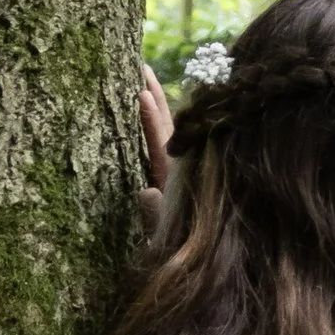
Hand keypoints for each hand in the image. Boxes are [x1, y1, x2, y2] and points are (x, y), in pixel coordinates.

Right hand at [138, 63, 172, 243]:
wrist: (194, 269)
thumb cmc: (179, 255)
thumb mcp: (166, 238)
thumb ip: (156, 218)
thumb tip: (148, 191)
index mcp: (173, 182)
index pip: (161, 142)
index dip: (149, 118)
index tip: (140, 90)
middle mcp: (176, 173)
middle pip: (165, 126)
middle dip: (153, 96)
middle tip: (140, 65)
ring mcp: (173, 174)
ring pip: (166, 130)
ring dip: (155, 103)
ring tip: (143, 75)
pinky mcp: (168, 180)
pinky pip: (163, 143)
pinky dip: (157, 121)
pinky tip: (148, 103)